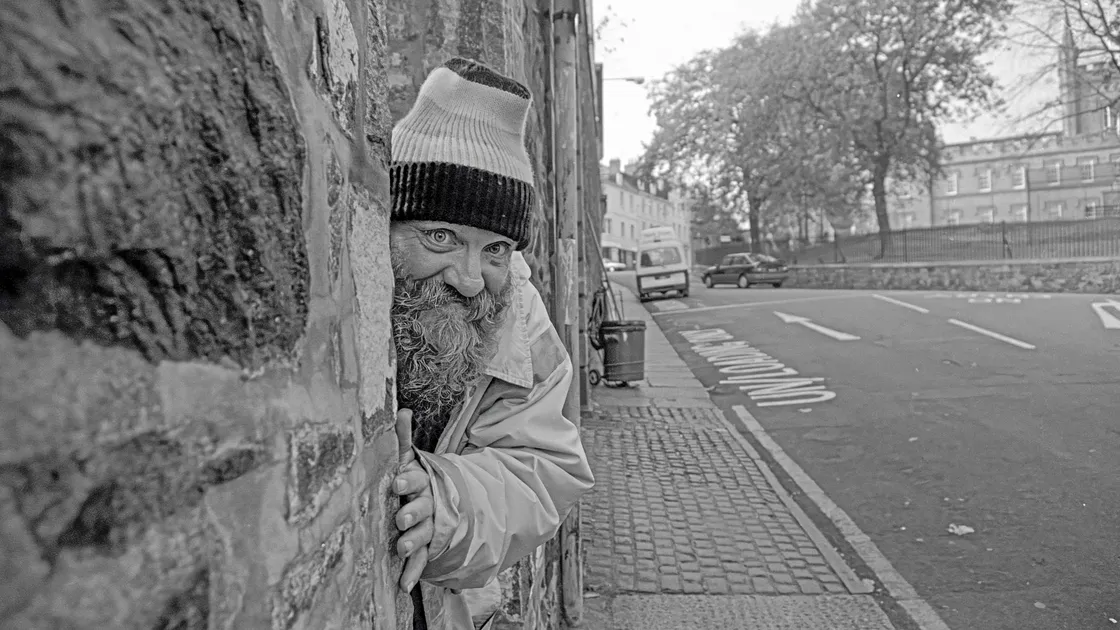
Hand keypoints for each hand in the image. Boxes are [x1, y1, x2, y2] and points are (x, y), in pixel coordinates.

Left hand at [393, 408, 433, 593]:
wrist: (443, 504)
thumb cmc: (416, 480)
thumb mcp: (411, 459)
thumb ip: (404, 438)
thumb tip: (402, 410)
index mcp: (423, 482)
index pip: (417, 479)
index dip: (408, 481)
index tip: (397, 482)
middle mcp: (428, 505)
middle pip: (422, 508)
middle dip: (412, 513)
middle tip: (401, 518)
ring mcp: (429, 527)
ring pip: (423, 534)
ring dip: (414, 542)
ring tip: (402, 548)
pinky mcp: (426, 547)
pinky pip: (421, 561)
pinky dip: (413, 574)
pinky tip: (403, 586)